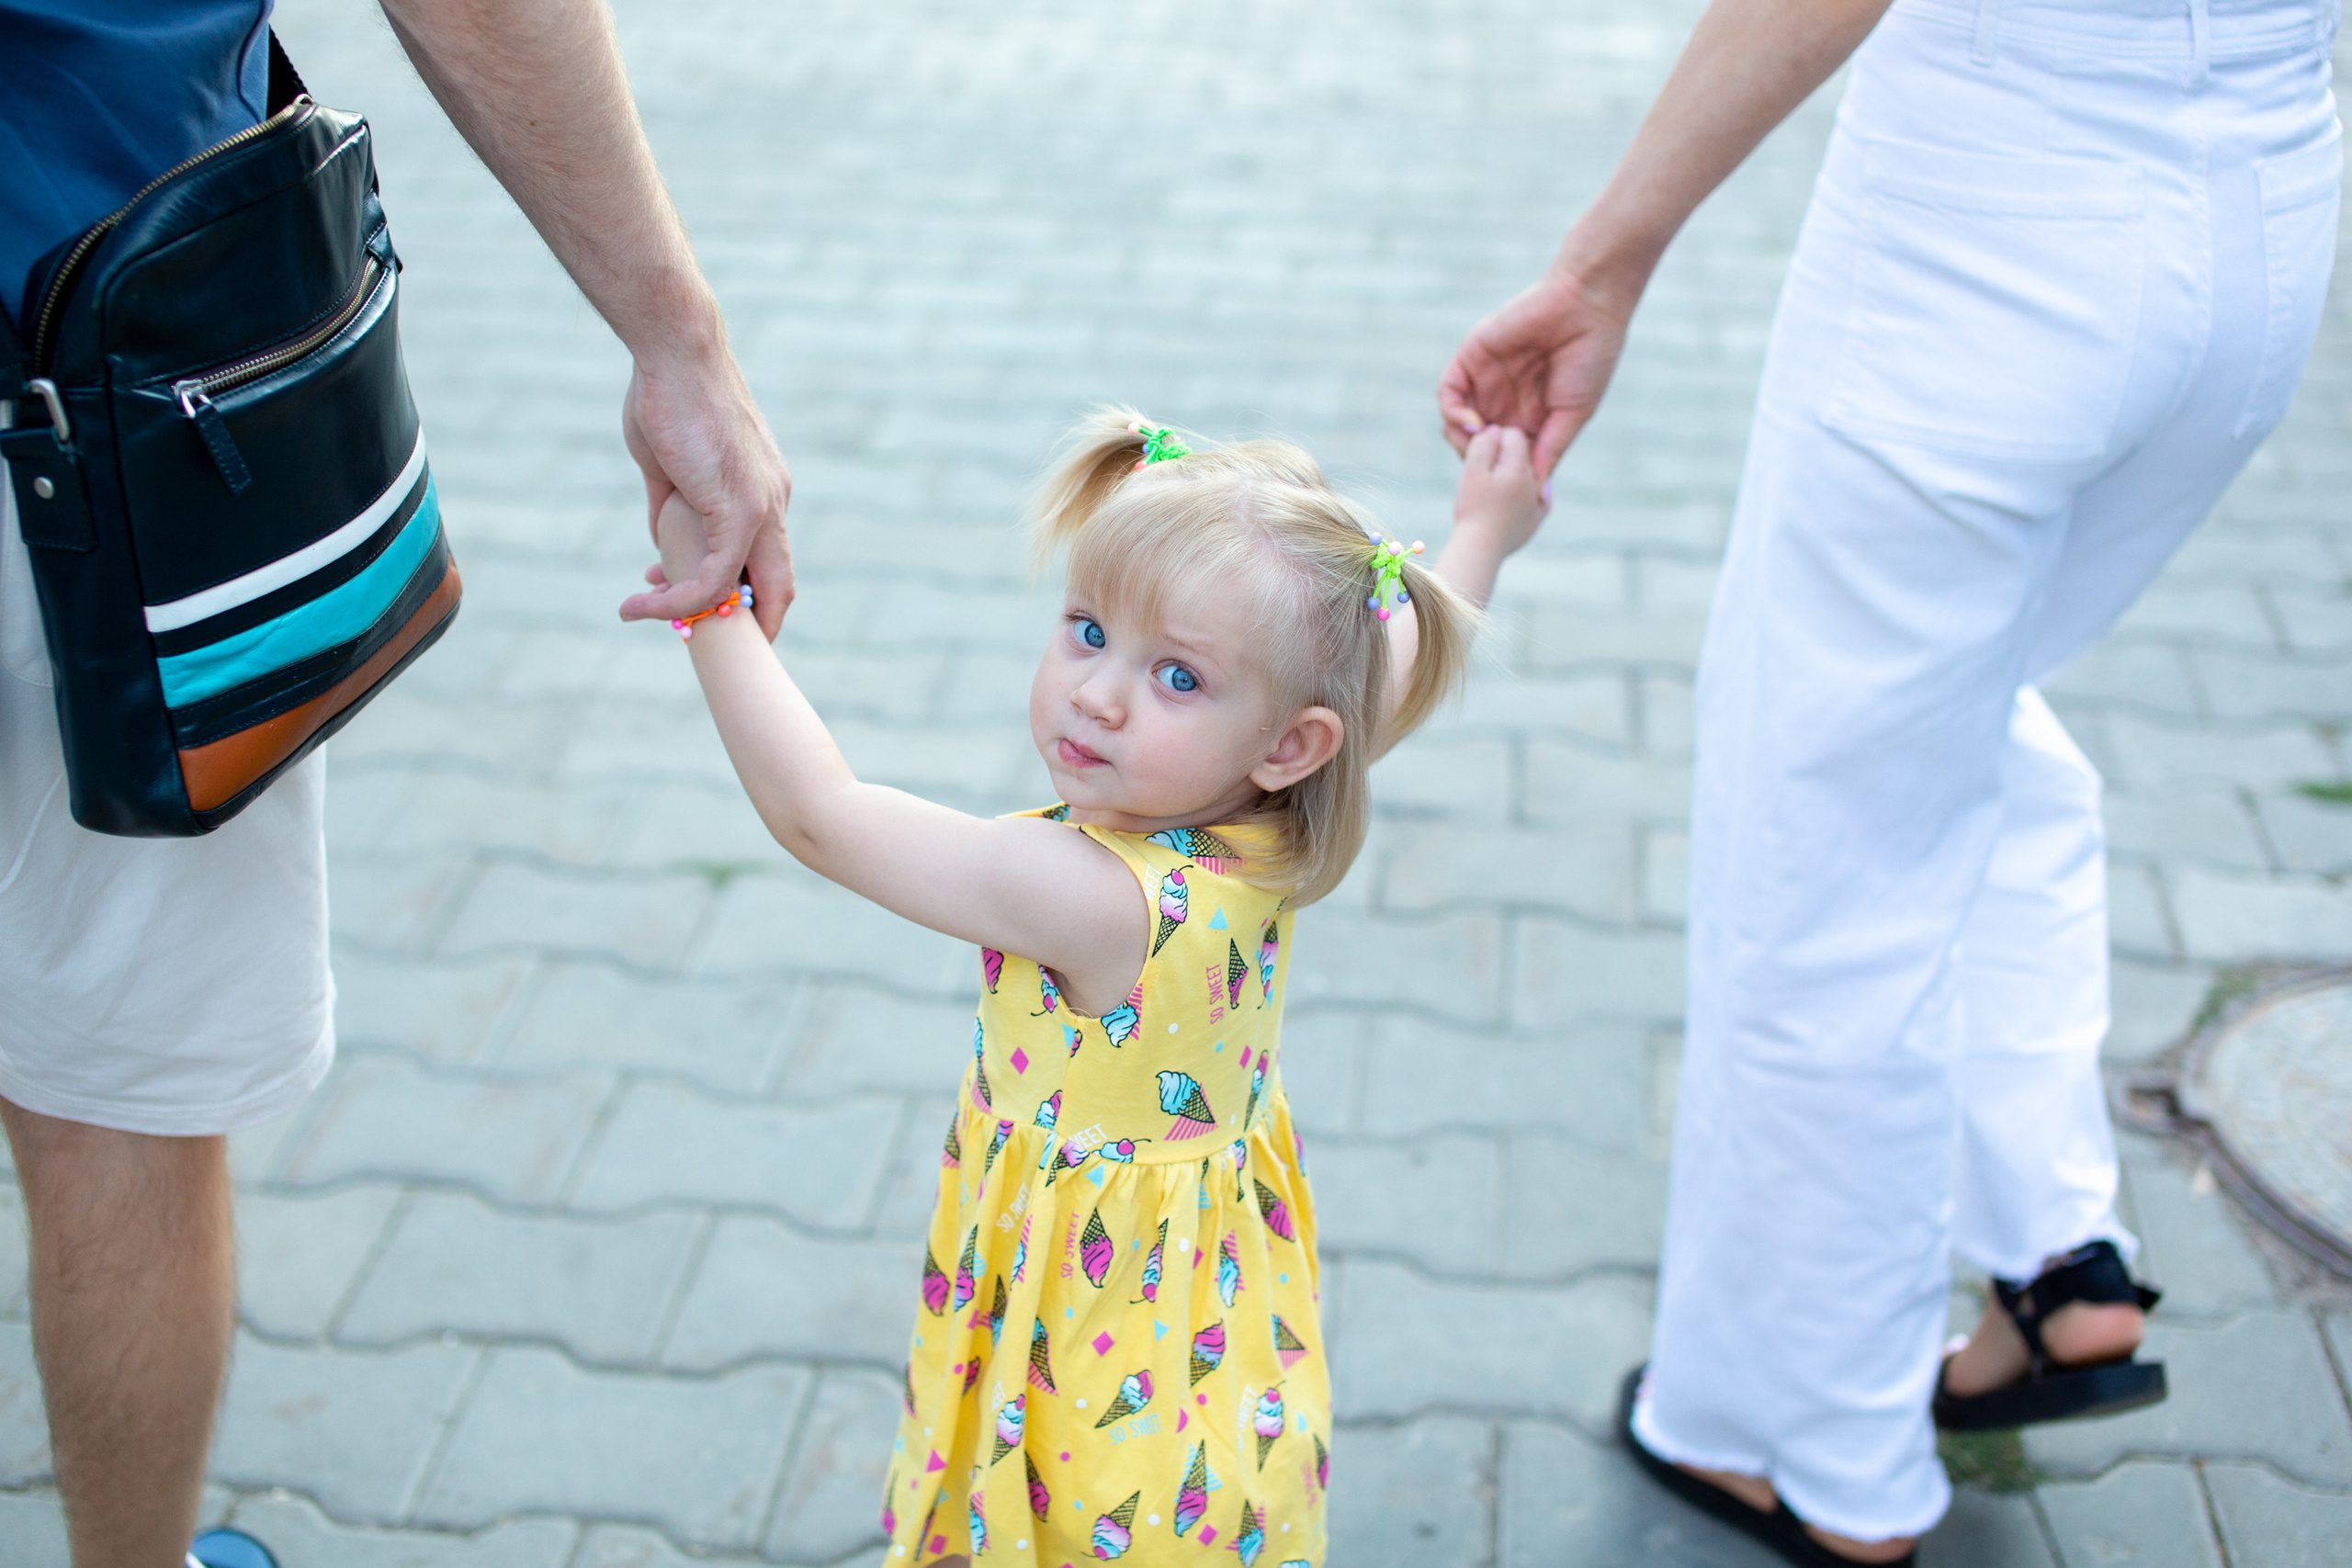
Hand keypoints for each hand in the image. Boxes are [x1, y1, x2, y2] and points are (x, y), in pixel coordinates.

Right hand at [617, 346, 794, 637]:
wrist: (675, 352)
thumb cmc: (667, 396)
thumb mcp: (668, 465)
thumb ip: (671, 507)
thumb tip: (660, 540)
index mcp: (764, 491)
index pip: (767, 561)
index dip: (742, 596)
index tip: (699, 609)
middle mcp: (774, 503)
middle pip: (780, 587)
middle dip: (747, 626)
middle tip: (705, 645)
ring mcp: (763, 507)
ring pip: (749, 592)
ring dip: (698, 617)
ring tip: (644, 615)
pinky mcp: (740, 509)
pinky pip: (714, 577)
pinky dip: (679, 600)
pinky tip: (641, 604)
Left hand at [1437, 266, 1636, 478]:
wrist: (1587, 306)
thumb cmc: (1590, 359)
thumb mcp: (1573, 415)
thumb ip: (1551, 451)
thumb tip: (1539, 494)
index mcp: (1529, 417)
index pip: (1504, 454)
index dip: (1501, 474)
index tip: (1508, 490)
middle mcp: (1504, 401)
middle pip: (1475, 443)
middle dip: (1477, 461)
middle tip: (1487, 470)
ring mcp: (1486, 380)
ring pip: (1456, 421)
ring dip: (1460, 440)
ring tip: (1481, 447)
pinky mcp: (1473, 357)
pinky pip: (1449, 391)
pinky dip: (1453, 411)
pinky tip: (1474, 423)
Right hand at [1452, 424, 1547, 557]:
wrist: (1481, 550)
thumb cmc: (1473, 510)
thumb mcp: (1472, 471)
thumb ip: (1484, 445)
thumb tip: (1494, 430)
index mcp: (1519, 467)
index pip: (1513, 435)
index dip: (1493, 440)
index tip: (1481, 454)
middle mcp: (1535, 481)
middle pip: (1521, 454)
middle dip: (1504, 457)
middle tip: (1483, 474)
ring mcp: (1539, 502)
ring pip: (1527, 475)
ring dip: (1512, 475)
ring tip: (1492, 491)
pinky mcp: (1537, 519)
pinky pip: (1533, 497)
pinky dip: (1522, 495)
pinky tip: (1506, 501)